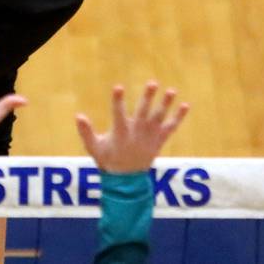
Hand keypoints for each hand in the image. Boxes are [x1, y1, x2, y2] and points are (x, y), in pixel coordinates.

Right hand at [75, 81, 189, 172]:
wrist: (127, 180)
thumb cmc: (108, 160)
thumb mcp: (94, 147)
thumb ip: (86, 131)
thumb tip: (78, 115)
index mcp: (120, 133)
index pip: (118, 113)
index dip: (118, 100)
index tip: (118, 87)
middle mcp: (137, 133)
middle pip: (143, 112)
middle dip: (148, 97)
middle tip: (153, 83)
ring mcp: (150, 137)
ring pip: (159, 118)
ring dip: (165, 104)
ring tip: (172, 90)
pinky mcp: (159, 141)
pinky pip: (171, 128)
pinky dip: (178, 118)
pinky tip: (185, 106)